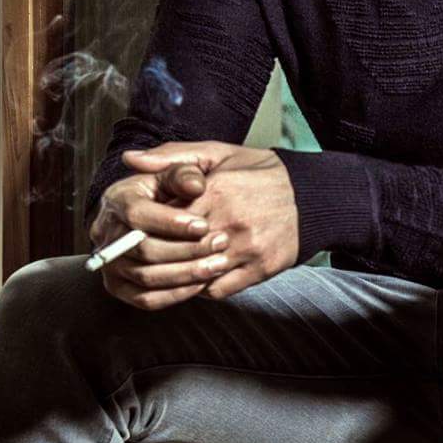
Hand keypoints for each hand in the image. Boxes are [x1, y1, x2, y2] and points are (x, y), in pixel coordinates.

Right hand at [88, 148, 228, 310]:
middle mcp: (106, 231)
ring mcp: (110, 262)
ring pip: (146, 277)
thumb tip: (194, 186)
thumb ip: (185, 172)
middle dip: (186, 249)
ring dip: (186, 273)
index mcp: (117, 198)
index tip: (203, 225)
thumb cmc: (176, 188)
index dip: (170, 222)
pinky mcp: (120, 287)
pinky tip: (201, 283)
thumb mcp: (180, 169)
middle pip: (143, 249)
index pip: (137, 214)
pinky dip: (175, 294)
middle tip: (220, 244)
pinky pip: (146, 299)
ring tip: (218, 264)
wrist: (167, 212)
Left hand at [120, 141, 299, 300]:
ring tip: (167, 266)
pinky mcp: (259, 269)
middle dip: (158, 254)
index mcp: (216, 192)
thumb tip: (131, 160)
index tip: (139, 228)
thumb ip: (172, 157)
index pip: (166, 219)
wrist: (311, 196)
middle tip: (144, 254)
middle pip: (178, 250)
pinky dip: (200, 286)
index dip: (149, 227)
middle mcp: (231, 223)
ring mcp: (246, 249)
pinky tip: (195, 275)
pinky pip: (216, 289)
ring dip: (178, 274)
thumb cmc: (259, 172)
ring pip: (195, 274)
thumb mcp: (216, 154)